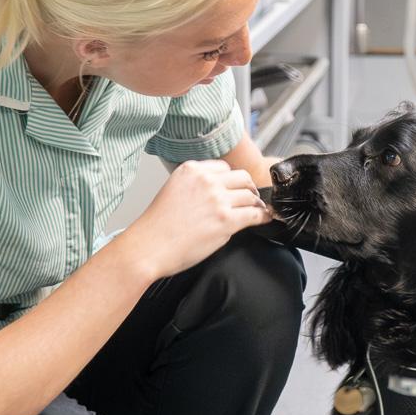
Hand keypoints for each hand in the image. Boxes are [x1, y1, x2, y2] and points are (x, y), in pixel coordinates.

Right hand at [125, 158, 272, 279]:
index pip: (224, 168)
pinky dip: (264, 217)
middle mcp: (206, 180)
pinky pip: (255, 214)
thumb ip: (196, 186)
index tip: (236, 189)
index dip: (232, 181)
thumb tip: (219, 192)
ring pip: (250, 196)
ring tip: (258, 212)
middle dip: (249, 189)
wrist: (149, 246)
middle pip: (242, 178)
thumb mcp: (174, 190)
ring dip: (256, 204)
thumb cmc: (157, 226)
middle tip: (252, 199)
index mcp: (192, 170)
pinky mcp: (226, 220)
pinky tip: (266, 219)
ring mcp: (217, 199)